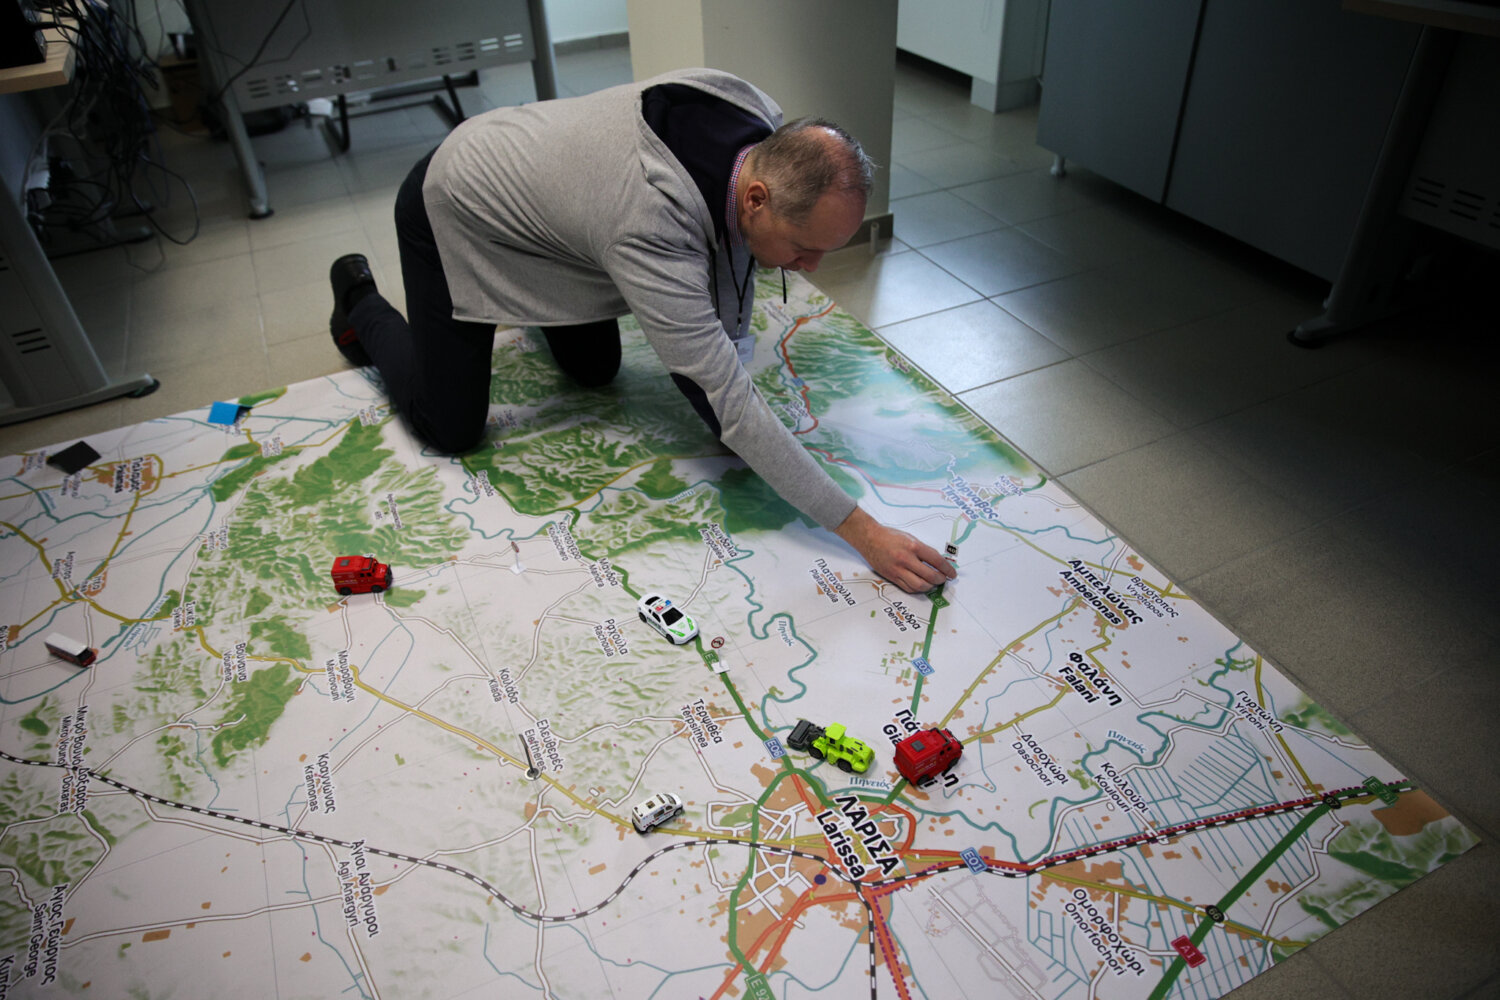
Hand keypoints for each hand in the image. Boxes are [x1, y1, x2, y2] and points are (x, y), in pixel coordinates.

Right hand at [834, 506, 956, 594]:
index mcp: (913, 546)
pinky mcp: (891, 577)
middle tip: (943, 579)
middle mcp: (906, 559)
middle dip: (940, 579)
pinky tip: (921, 585)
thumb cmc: (889, 536)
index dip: (947, 569)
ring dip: (930, 586)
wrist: (869, 538)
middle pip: (930, 576)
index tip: (952, 573)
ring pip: (919, 585)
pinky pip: (908, 588)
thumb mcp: (910, 538)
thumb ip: (923, 550)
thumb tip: (938, 562)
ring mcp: (898, 570)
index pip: (936, 561)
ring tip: (933, 583)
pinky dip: (918, 589)